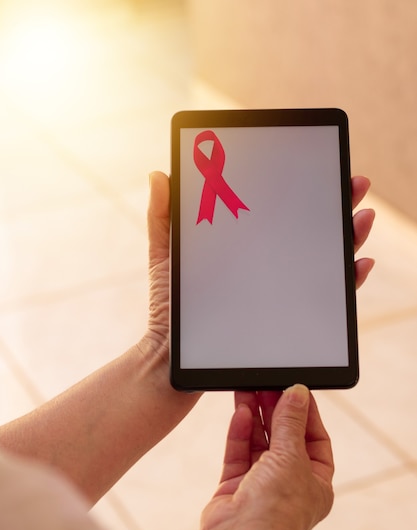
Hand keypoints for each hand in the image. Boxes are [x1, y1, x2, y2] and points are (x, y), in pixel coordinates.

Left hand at [145, 173, 373, 355]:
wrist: (175, 360)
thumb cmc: (170, 311)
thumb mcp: (165, 259)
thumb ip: (163, 219)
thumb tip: (160, 174)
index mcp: (246, 247)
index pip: (281, 212)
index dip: (305, 189)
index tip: (323, 168)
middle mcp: (269, 266)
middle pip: (311, 231)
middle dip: (339, 206)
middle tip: (356, 186)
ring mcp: (281, 291)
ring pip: (326, 260)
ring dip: (351, 237)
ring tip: (361, 219)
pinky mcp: (289, 318)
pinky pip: (326, 299)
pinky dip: (348, 282)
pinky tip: (358, 265)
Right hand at [201, 385, 333, 529]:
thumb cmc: (276, 510)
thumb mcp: (291, 456)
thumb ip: (290, 422)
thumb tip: (297, 393)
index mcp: (315, 483)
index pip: (315, 440)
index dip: (306, 414)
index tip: (296, 389)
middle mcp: (289, 485)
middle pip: (284, 438)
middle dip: (276, 410)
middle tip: (267, 383)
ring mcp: (260, 486)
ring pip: (259, 442)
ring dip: (255, 416)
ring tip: (249, 388)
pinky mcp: (235, 487)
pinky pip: (239, 452)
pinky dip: (240, 432)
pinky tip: (240, 412)